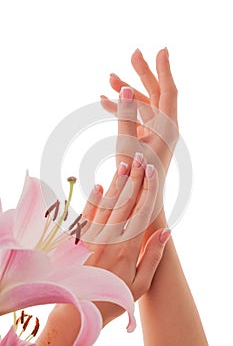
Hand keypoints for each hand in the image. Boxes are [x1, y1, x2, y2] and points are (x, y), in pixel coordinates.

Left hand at [37, 160, 169, 345]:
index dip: (148, 190)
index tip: (153, 172)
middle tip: (140, 158)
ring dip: (117, 184)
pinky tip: (99, 186)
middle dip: (134, 179)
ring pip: (108, 205)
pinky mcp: (79, 239)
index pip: (141, 212)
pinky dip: (94, 199)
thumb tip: (166, 231)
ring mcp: (93, 237)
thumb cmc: (116, 295)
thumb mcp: (141, 282)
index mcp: (128, 248)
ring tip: (124, 165)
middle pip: (126, 203)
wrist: (80, 306)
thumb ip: (153, 255)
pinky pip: (87, 215)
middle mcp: (111, 238)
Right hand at [101, 48, 178, 236]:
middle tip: (133, 53)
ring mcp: (155, 134)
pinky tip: (105, 102)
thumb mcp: (128, 144)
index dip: (163, 69)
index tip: (160, 49)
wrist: (140, 203)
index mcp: (168, 127)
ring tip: (110, 78)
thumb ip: (126, 115)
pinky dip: (122, 109)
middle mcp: (165, 128)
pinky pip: (135, 118)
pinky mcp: (145, 139)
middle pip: (156, 93)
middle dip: (143, 73)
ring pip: (143, 105)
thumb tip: (125, 88)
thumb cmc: (135, 179)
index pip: (169, 90)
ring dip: (127, 92)